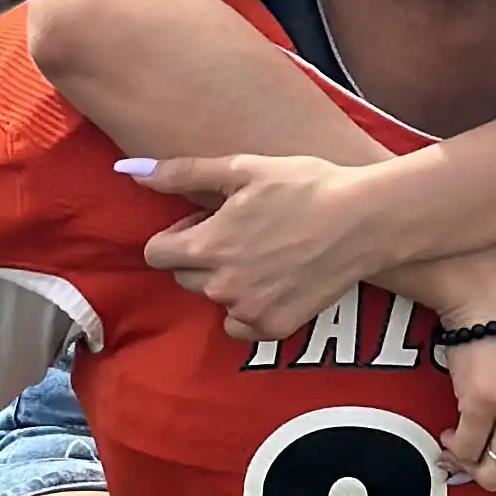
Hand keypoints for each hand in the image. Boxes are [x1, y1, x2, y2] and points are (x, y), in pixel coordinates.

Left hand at [135, 153, 386, 339]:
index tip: (210, 220)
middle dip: (202, 257)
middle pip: (184, 277)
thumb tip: (130, 171)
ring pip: (215, 300)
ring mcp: (249, 310)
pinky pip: (241, 326)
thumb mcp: (243, 168)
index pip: (157, 252)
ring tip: (265, 253)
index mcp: (207, 245)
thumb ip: (182, 172)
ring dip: (227, 281)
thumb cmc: (306, 186)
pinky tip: (276, 281)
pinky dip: (250, 309)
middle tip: (243, 233)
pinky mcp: (276, 327)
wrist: (365, 221)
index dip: (180, 232)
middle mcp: (222, 285)